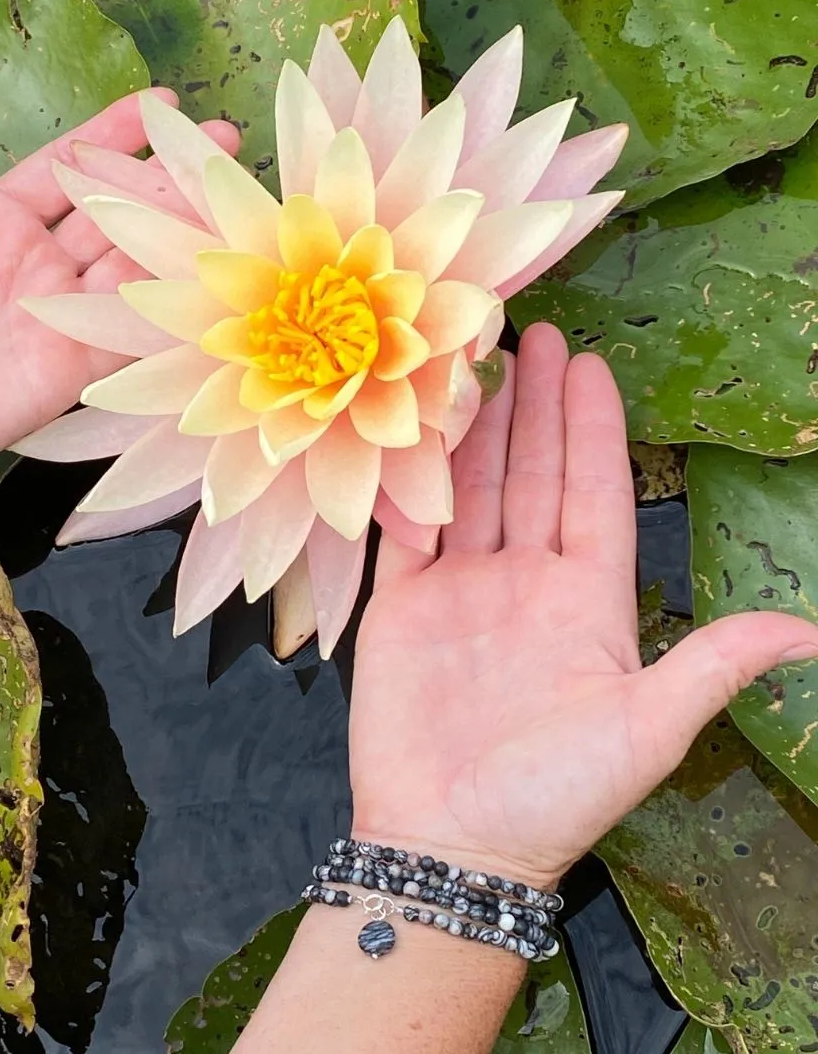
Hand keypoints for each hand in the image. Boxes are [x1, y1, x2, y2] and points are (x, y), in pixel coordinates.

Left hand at [0, 55, 236, 513]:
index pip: (67, 167)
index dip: (113, 134)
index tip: (159, 102)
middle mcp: (34, 266)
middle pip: (115, 212)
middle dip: (168, 177)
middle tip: (222, 142)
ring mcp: (56, 318)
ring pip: (133, 265)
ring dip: (179, 233)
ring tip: (231, 196)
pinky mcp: (67, 369)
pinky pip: (128, 332)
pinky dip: (166, 306)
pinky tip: (208, 276)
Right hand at [351, 323, 817, 885]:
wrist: (447, 843)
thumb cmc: (550, 796)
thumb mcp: (644, 730)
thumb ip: (710, 665)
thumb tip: (809, 632)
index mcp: (587, 603)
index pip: (594, 496)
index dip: (593, 431)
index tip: (590, 368)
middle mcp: (524, 583)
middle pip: (532, 476)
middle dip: (535, 407)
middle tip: (532, 336)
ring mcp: (460, 589)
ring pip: (471, 489)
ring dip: (475, 429)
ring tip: (475, 365)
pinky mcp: (402, 605)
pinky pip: (409, 527)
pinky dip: (411, 481)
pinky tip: (415, 432)